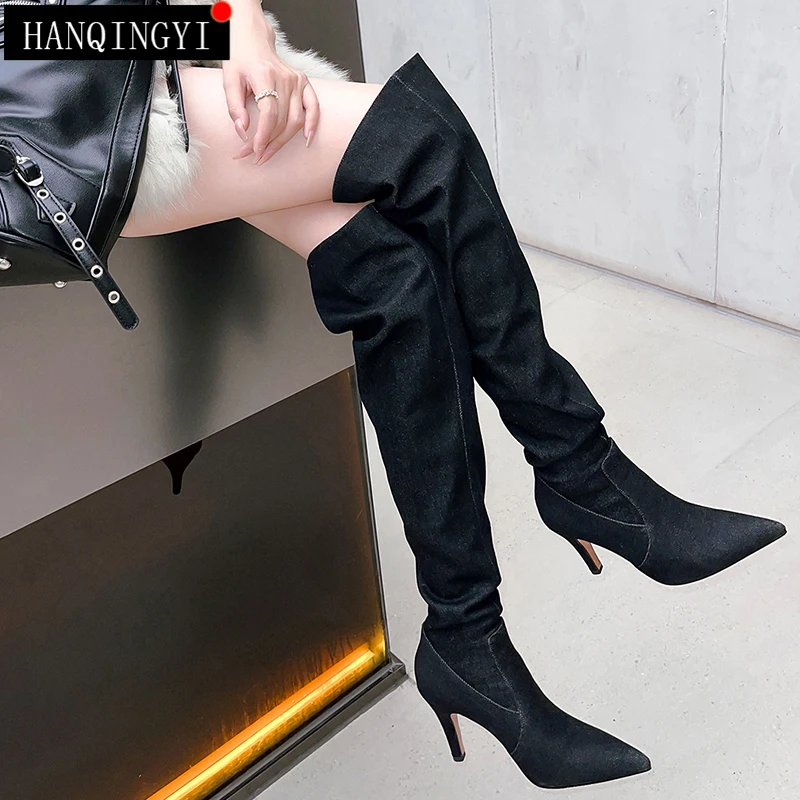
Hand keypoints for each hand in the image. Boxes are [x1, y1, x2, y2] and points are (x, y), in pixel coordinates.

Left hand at [222, 4, 318, 163]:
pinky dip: (312, 125)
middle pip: (282, 121)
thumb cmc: (239, 59)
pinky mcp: (303, 82)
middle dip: (269, 143)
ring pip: (295, 120)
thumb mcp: (228, 80)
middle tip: (255, 157)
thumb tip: (243, 132)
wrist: (252, 38)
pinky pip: (313, 107)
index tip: (253, 150)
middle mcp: (285, 78)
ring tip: (269, 153)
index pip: (269, 114)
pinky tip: (307, 140)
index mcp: (265, 75)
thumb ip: (234, 107)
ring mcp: (297, 80)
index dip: (262, 135)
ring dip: (283, 141)